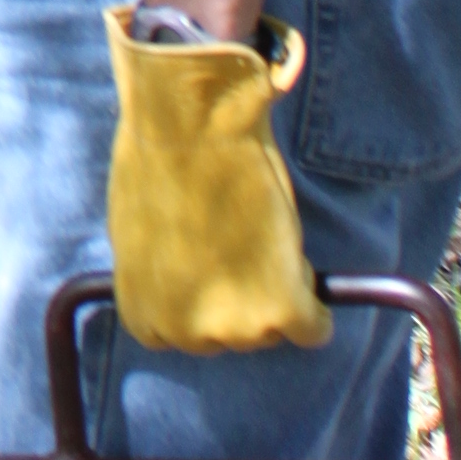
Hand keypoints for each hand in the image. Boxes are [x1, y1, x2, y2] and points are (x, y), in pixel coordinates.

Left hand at [104, 9, 332, 352]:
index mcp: (142, 313)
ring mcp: (232, 327)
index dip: (205, 302)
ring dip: (276, 295)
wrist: (190, 123)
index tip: (217, 272)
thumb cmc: (161, 158)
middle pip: (229, 336)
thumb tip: (193, 284)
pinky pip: (314, 328)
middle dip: (239, 300)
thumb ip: (166, 275)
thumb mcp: (143, 234)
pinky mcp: (280, 309)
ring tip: (263, 235)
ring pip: (271, 329)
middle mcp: (183, 332)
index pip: (183, 335)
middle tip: (248, 248)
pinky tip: (304, 271)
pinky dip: (318, 310)